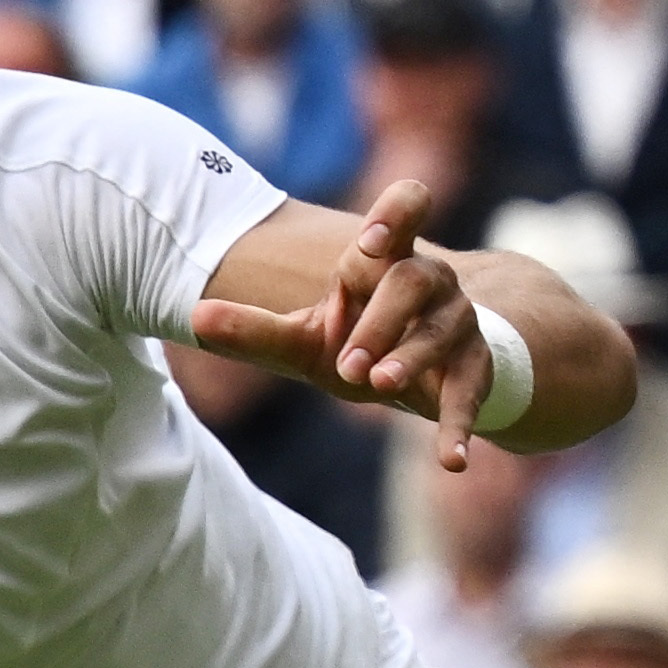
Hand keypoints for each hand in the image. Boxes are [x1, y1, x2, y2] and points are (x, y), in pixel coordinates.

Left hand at [185, 176, 502, 470]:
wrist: (422, 375)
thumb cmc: (359, 341)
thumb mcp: (304, 336)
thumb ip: (255, 326)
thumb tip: (194, 316)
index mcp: (387, 258)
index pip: (409, 206)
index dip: (396, 215)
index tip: (372, 241)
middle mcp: (430, 281)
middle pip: (413, 280)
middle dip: (380, 320)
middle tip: (349, 365)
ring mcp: (456, 323)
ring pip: (441, 332)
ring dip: (410, 359)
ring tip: (378, 385)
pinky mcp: (472, 370)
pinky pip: (467, 396)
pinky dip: (458, 429)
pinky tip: (451, 462)